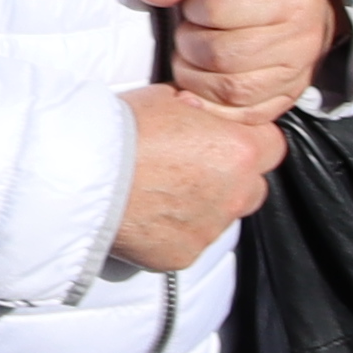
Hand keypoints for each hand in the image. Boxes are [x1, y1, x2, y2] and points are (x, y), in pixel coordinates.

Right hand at [112, 84, 290, 271]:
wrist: (81, 173)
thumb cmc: (118, 131)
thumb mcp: (167, 97)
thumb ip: (201, 111)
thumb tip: (201, 112)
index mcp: (239, 151)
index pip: (271, 145)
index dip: (246, 139)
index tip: (223, 137)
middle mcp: (235, 195)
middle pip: (252, 186)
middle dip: (229, 176)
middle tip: (190, 164)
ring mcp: (210, 230)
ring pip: (221, 217)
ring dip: (202, 205)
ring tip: (160, 189)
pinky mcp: (183, 255)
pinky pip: (190, 241)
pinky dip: (174, 230)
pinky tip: (147, 212)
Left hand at [135, 0, 338, 124]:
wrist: (312, 6)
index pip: (218, 9)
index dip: (192, 7)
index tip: (194, 4)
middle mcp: (301, 39)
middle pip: (221, 54)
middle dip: (189, 44)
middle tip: (188, 32)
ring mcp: (297, 74)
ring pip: (231, 89)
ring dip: (194, 77)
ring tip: (191, 57)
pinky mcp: (288, 99)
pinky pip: (245, 115)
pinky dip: (212, 107)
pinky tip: (195, 90)